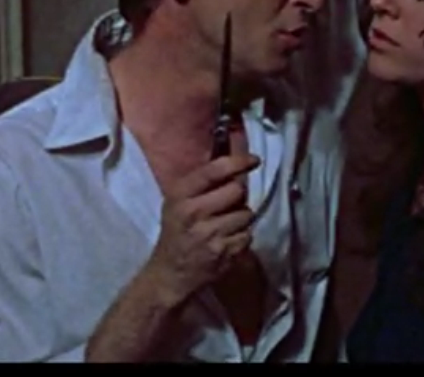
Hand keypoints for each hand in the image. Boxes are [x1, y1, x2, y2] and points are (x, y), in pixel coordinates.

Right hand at [145, 154, 259, 306]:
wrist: (170, 273)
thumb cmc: (178, 230)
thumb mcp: (179, 201)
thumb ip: (204, 180)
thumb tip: (233, 151)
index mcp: (180, 195)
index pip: (214, 171)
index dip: (238, 161)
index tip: (254, 160)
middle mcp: (193, 212)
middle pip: (237, 190)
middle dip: (238, 196)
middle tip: (227, 205)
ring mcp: (209, 234)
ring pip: (246, 214)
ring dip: (241, 218)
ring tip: (225, 225)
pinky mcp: (223, 253)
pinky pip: (248, 235)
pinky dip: (242, 237)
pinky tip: (227, 240)